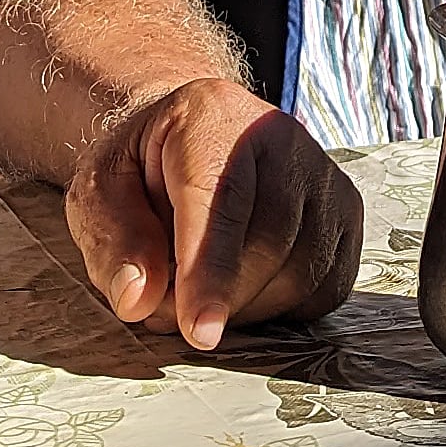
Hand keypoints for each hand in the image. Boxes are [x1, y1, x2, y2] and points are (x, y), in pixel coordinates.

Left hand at [64, 78, 361, 350]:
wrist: (192, 139)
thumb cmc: (143, 169)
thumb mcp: (99, 193)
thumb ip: (114, 242)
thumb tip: (140, 299)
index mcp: (210, 114)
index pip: (219, 200)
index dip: (208, 271)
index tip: (199, 331)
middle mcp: (279, 135)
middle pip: (269, 241)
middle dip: (220, 298)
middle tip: (170, 311)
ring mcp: (322, 172)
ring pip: (303, 270)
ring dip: (249, 309)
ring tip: (202, 293)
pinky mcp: (346, 209)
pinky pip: (328, 286)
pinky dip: (285, 309)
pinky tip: (246, 289)